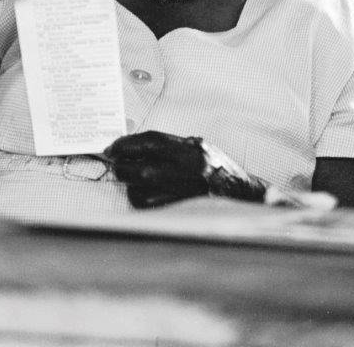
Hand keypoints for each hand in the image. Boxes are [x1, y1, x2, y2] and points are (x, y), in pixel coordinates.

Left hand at [104, 130, 265, 207]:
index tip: (112, 146)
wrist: (242, 192)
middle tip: (115, 162)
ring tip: (127, 177)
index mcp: (190, 151)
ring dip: (128, 183)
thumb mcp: (199, 146)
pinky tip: (140, 192)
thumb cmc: (218, 167)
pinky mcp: (180, 210)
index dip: (127, 143)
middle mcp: (187, 171)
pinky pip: (149, 206)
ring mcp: (183, 193)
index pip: (151, 142)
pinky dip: (138, 198)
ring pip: (141, 190)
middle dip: (122, 165)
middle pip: (141, 167)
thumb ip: (173, 143)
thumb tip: (139, 143)